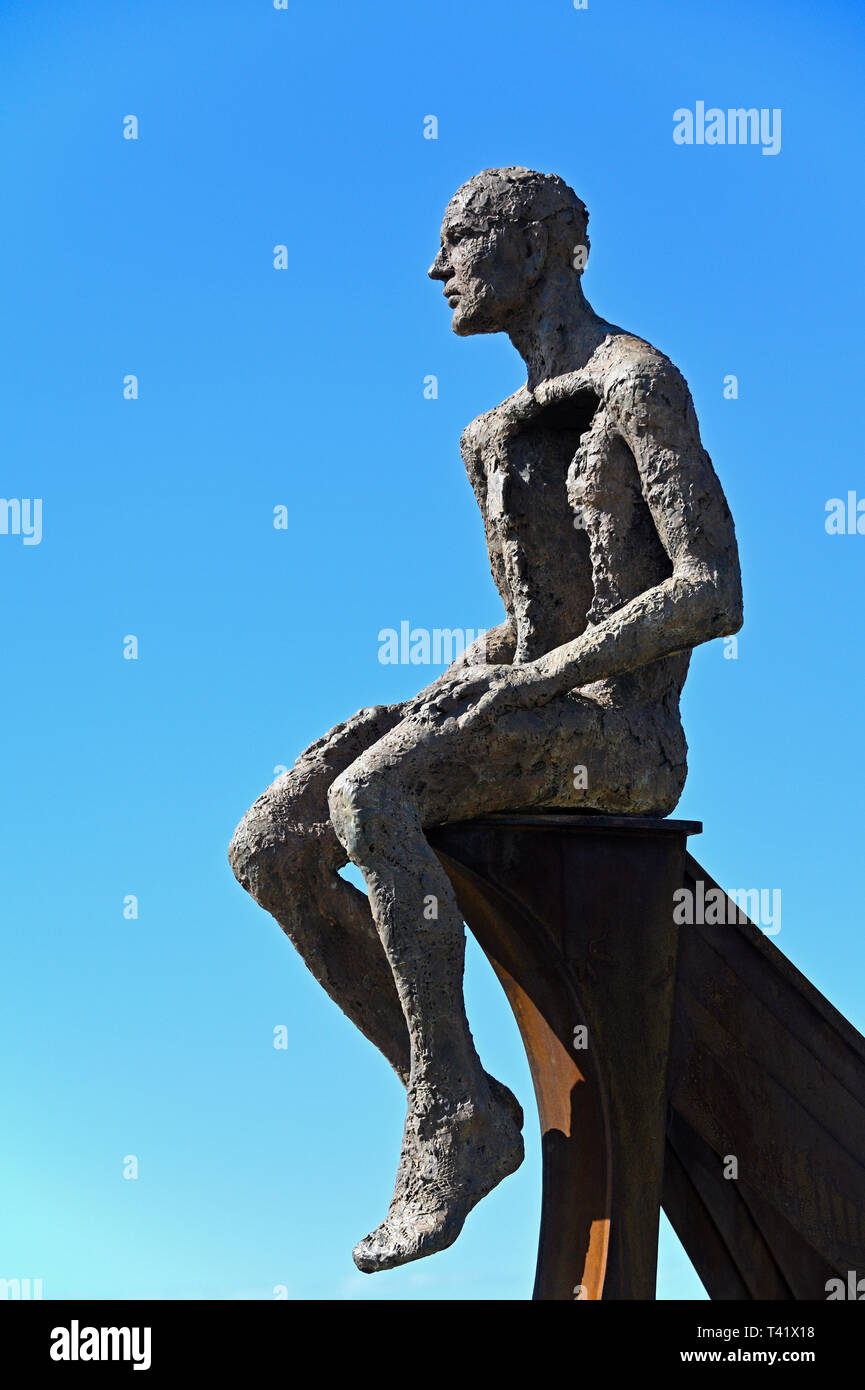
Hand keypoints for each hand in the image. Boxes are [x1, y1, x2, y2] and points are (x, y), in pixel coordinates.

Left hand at [404, 662, 558, 722]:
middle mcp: (480, 675)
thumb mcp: (497, 687)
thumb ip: (480, 693)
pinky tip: (463, 725)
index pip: (446, 685)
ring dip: (443, 704)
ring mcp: (491, 681)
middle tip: (410, 713)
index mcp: (476, 674)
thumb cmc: (523, 685)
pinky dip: (474, 714)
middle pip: (447, 688)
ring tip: (428, 716)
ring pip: (461, 692)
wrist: (547, 675)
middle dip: (427, 700)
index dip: (428, 696)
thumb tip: (464, 706)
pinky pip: (486, 703)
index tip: (411, 708)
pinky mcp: (504, 689)